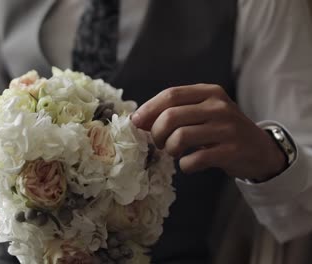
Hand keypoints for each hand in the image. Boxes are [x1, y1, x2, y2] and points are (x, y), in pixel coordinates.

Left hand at [131, 84, 286, 181]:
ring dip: (169, 149)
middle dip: (156, 133)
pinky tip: (188, 164)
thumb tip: (137, 119)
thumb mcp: (202, 112)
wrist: (259, 149)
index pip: (170, 95)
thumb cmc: (221, 130)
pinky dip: (185, 165)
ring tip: (174, 152)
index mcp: (209, 92)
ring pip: (180, 137)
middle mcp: (219, 107)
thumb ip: (175, 111)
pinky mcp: (231, 151)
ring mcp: (227, 128)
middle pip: (171, 116)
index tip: (136, 122)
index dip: (149, 109)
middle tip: (158, 143)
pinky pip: (195, 159)